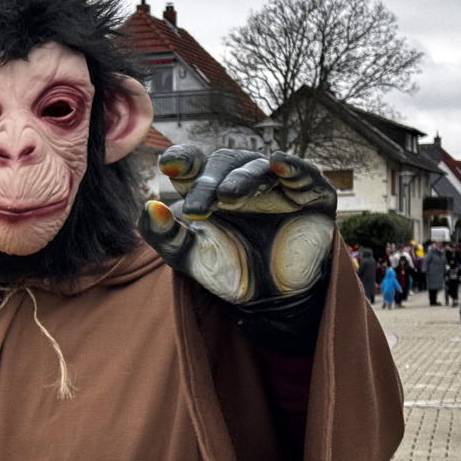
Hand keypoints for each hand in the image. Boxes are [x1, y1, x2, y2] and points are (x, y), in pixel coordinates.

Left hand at [142, 146, 336, 305]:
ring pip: (258, 167)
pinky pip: (304, 174)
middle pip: (224, 163)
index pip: (195, 164)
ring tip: (228, 195)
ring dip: (242, 178)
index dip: (183, 159)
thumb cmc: (230, 271)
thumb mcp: (190, 257)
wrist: (271, 300)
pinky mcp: (311, 195)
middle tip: (198, 209)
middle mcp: (244, 180)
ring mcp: (279, 184)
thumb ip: (165, 236)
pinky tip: (279, 162)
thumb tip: (149, 206)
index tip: (169, 165)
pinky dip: (293, 166)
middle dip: (209, 182)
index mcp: (212, 188)